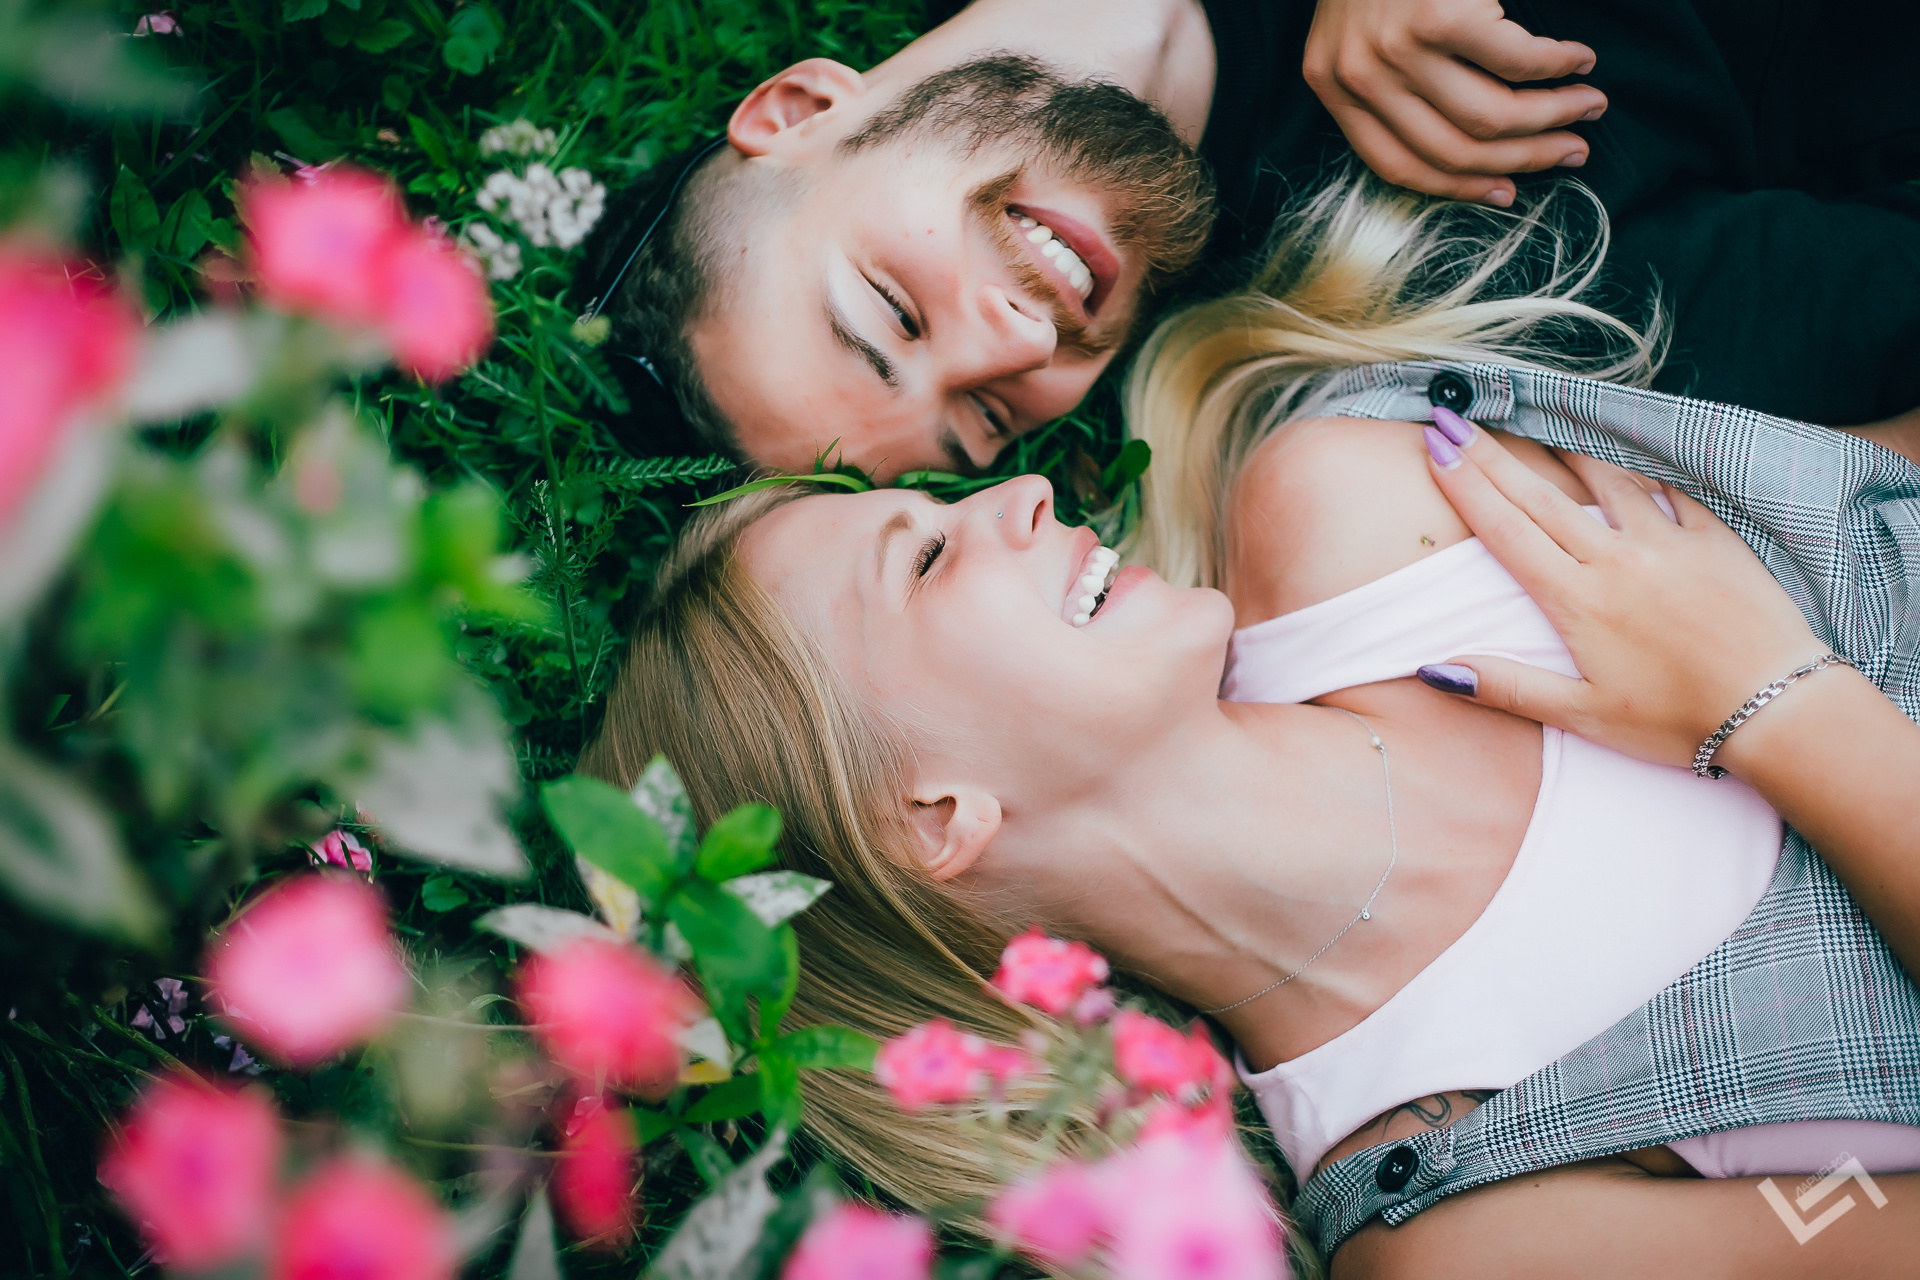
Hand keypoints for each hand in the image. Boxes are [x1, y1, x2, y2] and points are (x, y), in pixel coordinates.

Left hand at [1303, 0, 1606, 205]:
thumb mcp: (1362, 26)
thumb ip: (1395, 79)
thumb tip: (1475, 144)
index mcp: (1331, 84)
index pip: (1396, 166)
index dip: (1459, 187)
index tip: (1506, 194)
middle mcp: (1355, 75)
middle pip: (1450, 150)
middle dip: (1523, 160)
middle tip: (1573, 153)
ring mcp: (1393, 48)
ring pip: (1488, 117)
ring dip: (1551, 119)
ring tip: (1588, 105)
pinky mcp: (1437, 17)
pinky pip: (1515, 61)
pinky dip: (1558, 65)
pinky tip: (1579, 60)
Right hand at [1418, 412, 1826, 768]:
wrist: (1777, 706)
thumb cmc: (1678, 720)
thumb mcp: (1583, 714)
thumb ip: (1507, 687)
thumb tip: (1436, 670)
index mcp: (1577, 599)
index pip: (1505, 530)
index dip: (1465, 484)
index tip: (1437, 446)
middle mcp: (1615, 559)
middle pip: (1539, 496)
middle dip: (1490, 456)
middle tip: (1456, 420)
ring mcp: (1667, 542)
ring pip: (1606, 480)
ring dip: (1565, 451)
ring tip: (1538, 428)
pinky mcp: (1713, 540)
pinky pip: (1670, 492)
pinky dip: (1643, 473)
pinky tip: (1629, 462)